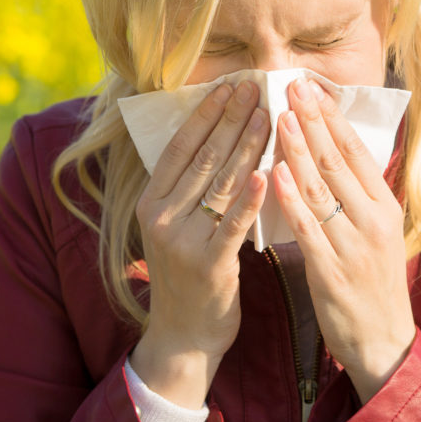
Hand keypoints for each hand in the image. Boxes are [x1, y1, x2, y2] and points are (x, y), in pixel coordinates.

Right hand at [129, 81, 269, 407]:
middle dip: (231, 120)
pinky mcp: (208, 264)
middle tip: (255, 88)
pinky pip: (234, 223)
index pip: (180, 147)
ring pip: (221, 184)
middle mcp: (160, 217)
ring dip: (247, 146)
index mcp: (150, 202)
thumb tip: (218, 136)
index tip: (229, 86)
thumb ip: (189, 188)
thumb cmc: (188, 274)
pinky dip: (251, 196)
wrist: (184, 335)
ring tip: (269, 115)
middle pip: (202, 158)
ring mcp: (181, 241)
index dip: (205, 114)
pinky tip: (267, 171)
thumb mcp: (174, 226)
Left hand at [273, 78, 415, 403]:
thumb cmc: (373, 280)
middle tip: (292, 86)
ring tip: (280, 115)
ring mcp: (353, 244)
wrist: (382, 340)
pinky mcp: (331, 270)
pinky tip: (274, 173)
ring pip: (321, 188)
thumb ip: (358, 193)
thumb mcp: (377, 231)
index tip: (313, 87)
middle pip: (338, 161)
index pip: (357, 151)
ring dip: (298, 149)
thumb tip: (335, 149)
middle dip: (313, 121)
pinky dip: (290, 198)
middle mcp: (372, 220)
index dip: (333, 117)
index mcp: (385, 206)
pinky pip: (307, 227)